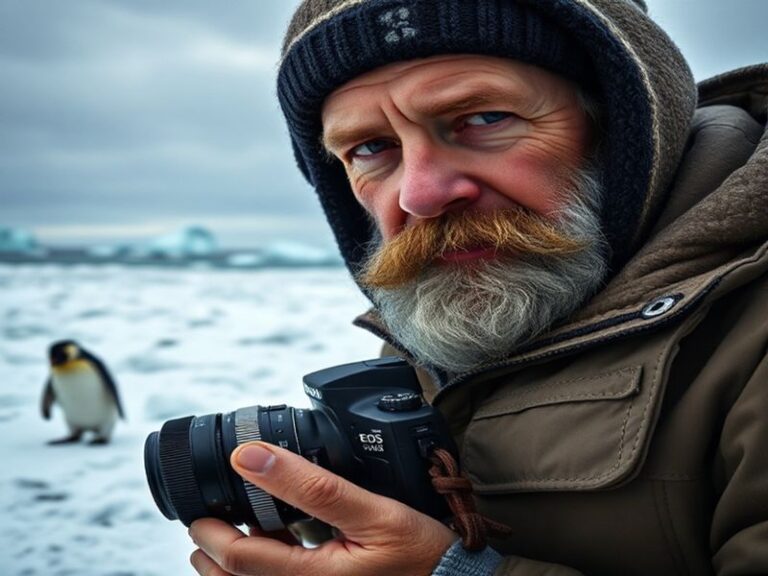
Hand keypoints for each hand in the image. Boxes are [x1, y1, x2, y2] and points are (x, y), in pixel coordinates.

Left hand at [188, 441, 457, 575]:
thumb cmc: (421, 552)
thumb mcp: (373, 510)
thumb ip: (311, 485)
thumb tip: (252, 457)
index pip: (238, 560)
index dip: (209, 532)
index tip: (200, 508)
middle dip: (212, 552)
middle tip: (207, 521)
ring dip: (231, 567)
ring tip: (229, 538)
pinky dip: (262, 571)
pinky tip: (273, 549)